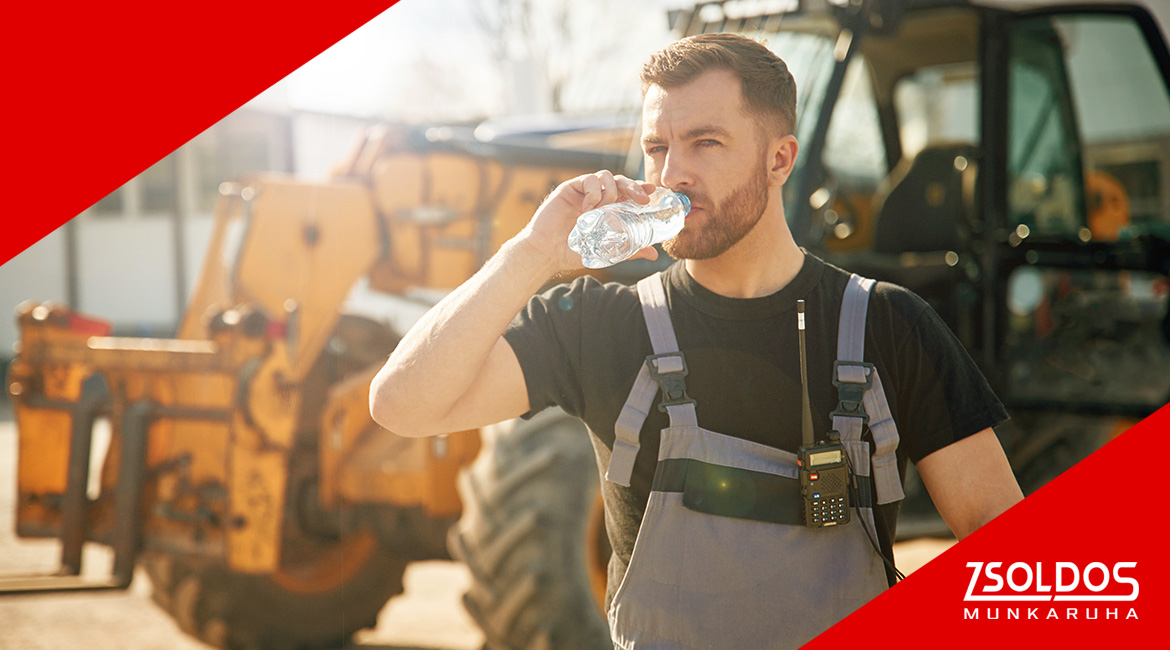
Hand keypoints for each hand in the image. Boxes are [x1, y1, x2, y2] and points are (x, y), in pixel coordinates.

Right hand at [520, 170, 659, 272]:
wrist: (546, 253)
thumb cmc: (573, 253)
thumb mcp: (607, 252)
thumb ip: (630, 250)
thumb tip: (655, 254)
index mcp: (606, 209)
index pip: (627, 193)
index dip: (641, 189)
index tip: (653, 192)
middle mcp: (597, 197)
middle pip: (620, 181)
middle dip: (634, 186)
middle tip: (643, 199)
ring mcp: (584, 192)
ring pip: (606, 176)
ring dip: (611, 191)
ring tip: (605, 209)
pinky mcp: (570, 188)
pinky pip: (589, 179)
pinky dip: (594, 192)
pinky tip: (589, 208)